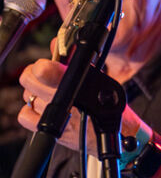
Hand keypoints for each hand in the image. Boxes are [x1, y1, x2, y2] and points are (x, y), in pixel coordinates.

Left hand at [18, 58, 142, 153]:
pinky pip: (24, 115)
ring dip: (34, 92)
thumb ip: (74, 61)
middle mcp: (63, 102)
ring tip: (48, 93)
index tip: (46, 65)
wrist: (118, 133)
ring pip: (27, 95)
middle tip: (44, 75)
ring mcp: (54, 118)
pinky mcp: (47, 131)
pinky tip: (42, 108)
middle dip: (34, 74)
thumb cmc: (107, 104)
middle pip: (29, 79)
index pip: (45, 71)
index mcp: (76, 87)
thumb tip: (56, 44)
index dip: (42, 66)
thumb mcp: (97, 77)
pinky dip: (29, 111)